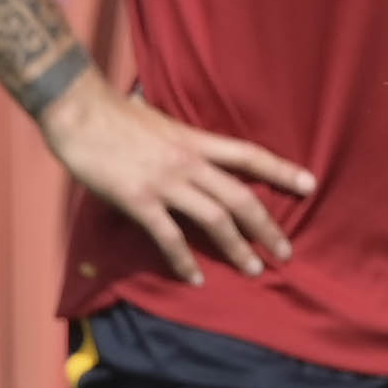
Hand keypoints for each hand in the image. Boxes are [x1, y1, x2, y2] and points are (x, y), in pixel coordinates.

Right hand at [38, 81, 315, 282]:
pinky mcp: (139, 200)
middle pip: (241, 196)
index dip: (282, 170)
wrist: (77, 109)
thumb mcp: (158, 121)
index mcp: (194, 140)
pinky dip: (184, 261)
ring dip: (238, 248)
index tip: (309, 185)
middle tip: (285, 252)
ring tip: (253, 269)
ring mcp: (165, 182)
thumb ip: (176, 141)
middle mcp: (188, 162)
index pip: (249, 154)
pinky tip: (194, 278)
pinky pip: (169, 237)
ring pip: (215, 219)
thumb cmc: (111, 113)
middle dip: (267, 227)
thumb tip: (181, 146)